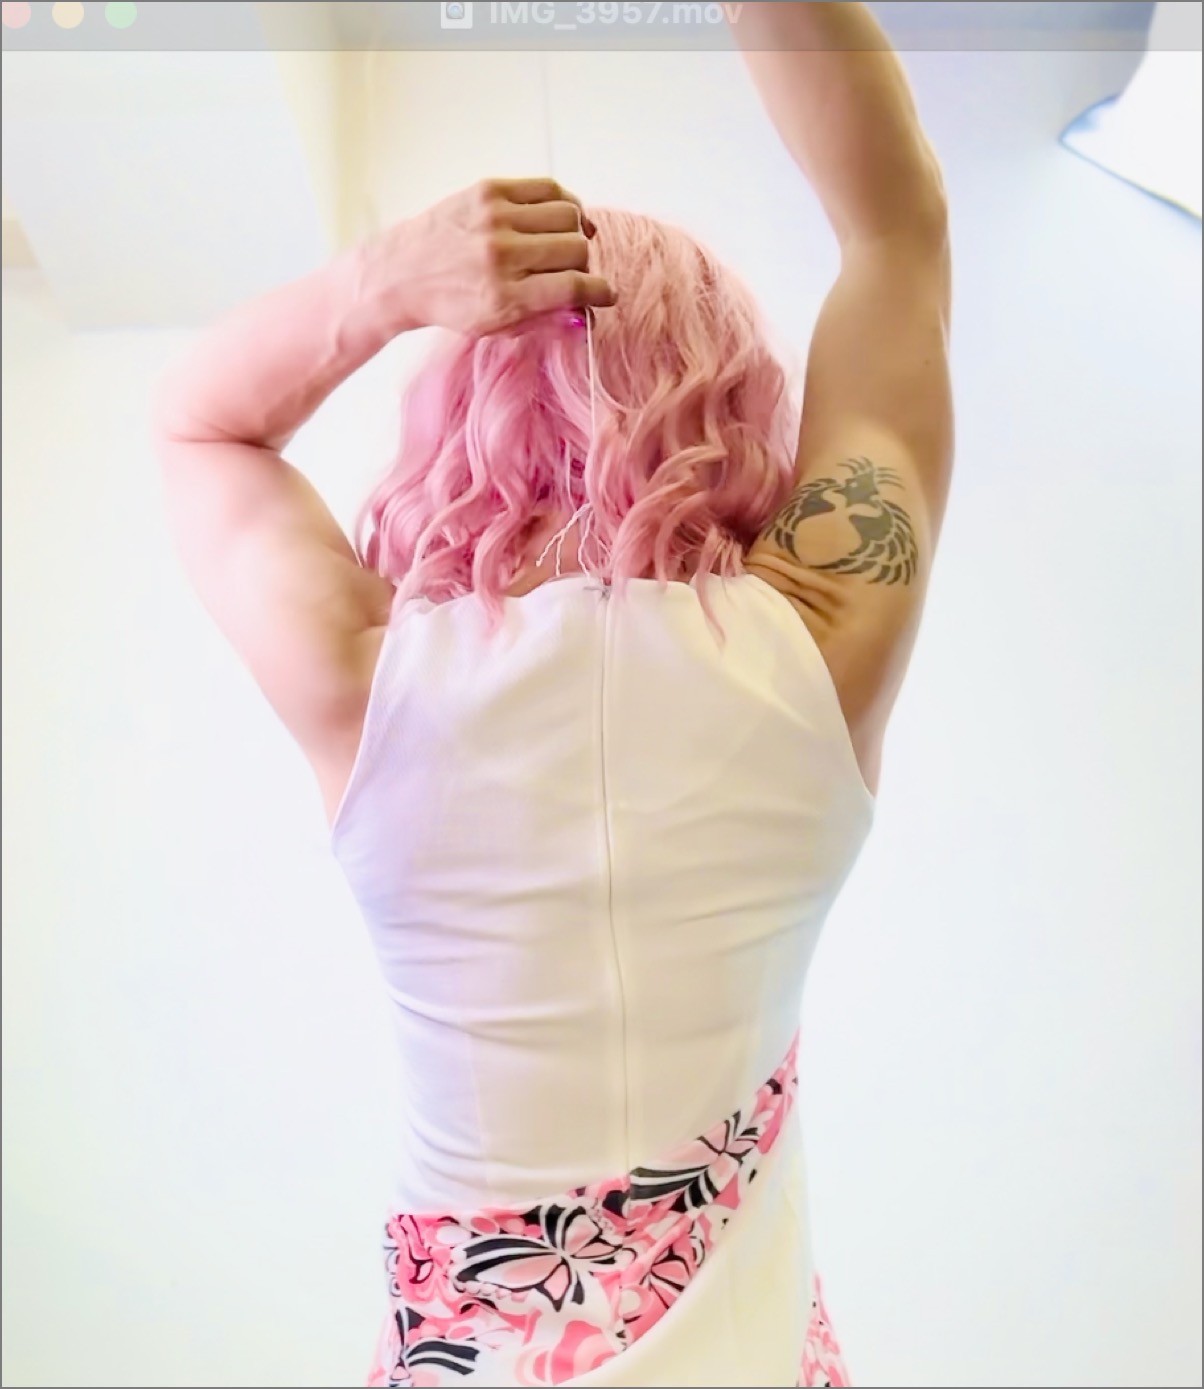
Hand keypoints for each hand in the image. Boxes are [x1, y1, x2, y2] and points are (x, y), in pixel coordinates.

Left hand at [386, 178, 615, 335]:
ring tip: (569, 243)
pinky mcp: (488, 191)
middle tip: (577, 270)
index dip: (599, 292)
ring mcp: (495, 219)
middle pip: (575, 249)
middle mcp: (501, 256)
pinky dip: (564, 203)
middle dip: (585, 264)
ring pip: (568, 215)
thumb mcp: (496, 328)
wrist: (402, 273)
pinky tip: (563, 217)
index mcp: (504, 298)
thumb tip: (587, 312)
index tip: (606, 294)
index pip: (573, 288)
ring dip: (577, 232)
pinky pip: (547, 189)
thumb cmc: (451, 305)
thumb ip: (544, 320)